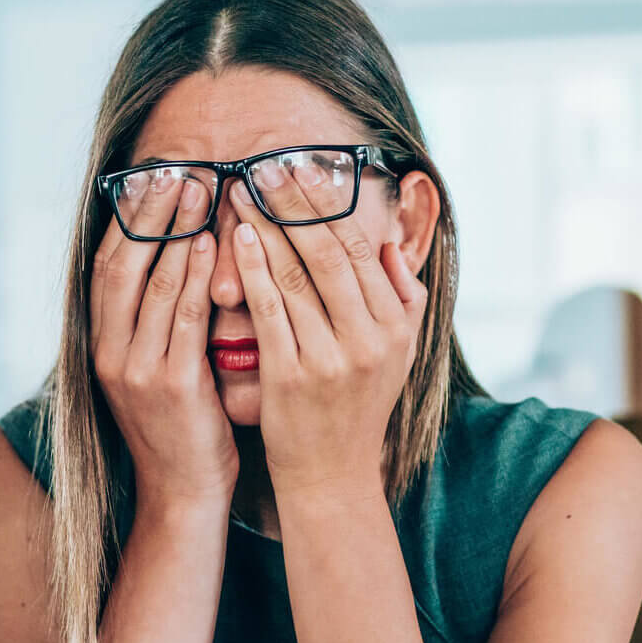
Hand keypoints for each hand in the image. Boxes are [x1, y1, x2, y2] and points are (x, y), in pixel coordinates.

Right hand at [89, 173, 236, 512]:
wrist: (184, 494)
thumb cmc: (184, 428)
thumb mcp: (159, 369)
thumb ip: (161, 322)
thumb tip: (181, 262)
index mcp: (102, 345)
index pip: (108, 265)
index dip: (129, 219)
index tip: (153, 178)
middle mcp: (109, 352)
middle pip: (123, 264)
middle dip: (150, 213)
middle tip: (178, 170)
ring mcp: (135, 369)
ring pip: (152, 284)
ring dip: (177, 231)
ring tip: (200, 190)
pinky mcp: (170, 385)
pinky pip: (183, 318)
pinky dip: (195, 276)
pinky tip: (213, 243)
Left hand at [226, 176, 427, 498]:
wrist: (332, 478)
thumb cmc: (358, 408)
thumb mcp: (398, 355)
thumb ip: (403, 297)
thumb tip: (390, 242)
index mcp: (395, 326)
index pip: (361, 249)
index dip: (330, 204)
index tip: (303, 169)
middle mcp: (368, 339)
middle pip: (329, 253)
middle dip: (295, 204)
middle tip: (265, 165)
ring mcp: (330, 359)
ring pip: (296, 276)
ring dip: (266, 227)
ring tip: (242, 191)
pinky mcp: (290, 377)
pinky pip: (269, 311)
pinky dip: (253, 270)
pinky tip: (238, 239)